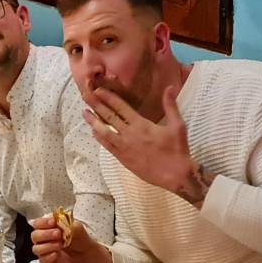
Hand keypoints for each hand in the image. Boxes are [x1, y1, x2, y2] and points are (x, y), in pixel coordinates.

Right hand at [30, 214, 111, 262]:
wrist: (86, 252)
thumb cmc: (78, 238)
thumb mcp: (76, 227)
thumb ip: (66, 223)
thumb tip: (58, 221)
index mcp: (47, 227)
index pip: (37, 223)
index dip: (43, 222)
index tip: (53, 222)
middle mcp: (43, 239)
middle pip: (34, 236)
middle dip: (46, 234)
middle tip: (58, 233)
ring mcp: (43, 250)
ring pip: (36, 248)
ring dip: (48, 246)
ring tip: (61, 245)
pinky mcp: (46, 261)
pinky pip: (43, 259)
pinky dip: (50, 256)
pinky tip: (57, 254)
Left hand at [83, 86, 208, 203]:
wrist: (173, 175)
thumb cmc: (177, 149)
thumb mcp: (177, 125)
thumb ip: (170, 105)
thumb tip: (170, 87)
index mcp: (141, 124)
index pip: (120, 107)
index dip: (108, 98)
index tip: (98, 90)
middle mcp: (128, 134)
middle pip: (108, 117)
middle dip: (96, 105)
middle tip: (85, 96)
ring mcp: (123, 147)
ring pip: (103, 132)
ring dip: (93, 121)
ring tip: (84, 113)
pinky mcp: (122, 158)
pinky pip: (107, 146)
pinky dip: (99, 137)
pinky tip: (93, 132)